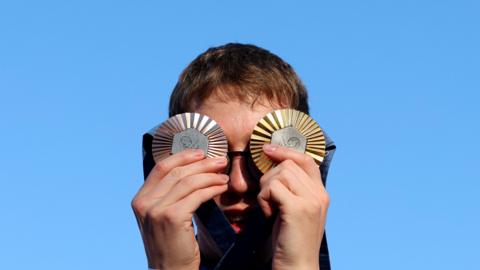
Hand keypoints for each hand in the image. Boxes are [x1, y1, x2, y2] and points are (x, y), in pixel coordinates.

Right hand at [131, 149, 228, 269]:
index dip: (182, 156)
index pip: (161, 167)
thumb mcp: (161, 216)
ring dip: (210, 176)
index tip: (201, 152)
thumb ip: (167, 195)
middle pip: (177, 171)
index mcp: (140, 199)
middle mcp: (145, 203)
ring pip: (188, 181)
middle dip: (202, 163)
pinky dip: (212, 188)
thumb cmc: (171, 244)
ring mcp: (157, 210)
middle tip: (220, 161)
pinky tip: (221, 188)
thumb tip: (190, 170)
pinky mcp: (172, 217)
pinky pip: (197, 195)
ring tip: (223, 176)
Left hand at [258, 144, 328, 269]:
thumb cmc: (290, 240)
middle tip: (268, 199)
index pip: (306, 159)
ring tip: (270, 209)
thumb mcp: (296, 210)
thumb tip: (276, 164)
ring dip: (266, 189)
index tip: (268, 149)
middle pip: (288, 165)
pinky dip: (263, 200)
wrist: (297, 265)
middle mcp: (320, 194)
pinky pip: (272, 188)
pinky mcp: (298, 208)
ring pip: (279, 174)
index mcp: (321, 193)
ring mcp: (311, 201)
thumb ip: (293, 189)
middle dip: (270, 178)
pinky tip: (269, 215)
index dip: (286, 151)